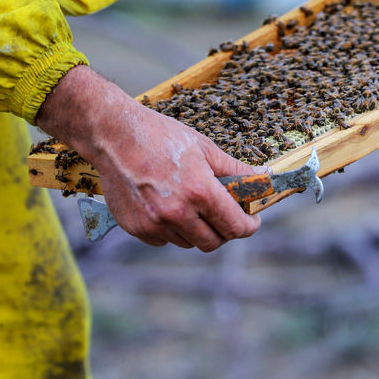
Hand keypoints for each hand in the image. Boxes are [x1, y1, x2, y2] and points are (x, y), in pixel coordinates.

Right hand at [36, 66, 262, 249]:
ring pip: (188, 243)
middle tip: (224, 215)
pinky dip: (171, 230)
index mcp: (199, 191)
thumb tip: (264, 178)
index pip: (235, 226)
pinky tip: (168, 207)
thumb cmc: (160, 136)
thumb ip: (235, 169)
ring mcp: (154, 223)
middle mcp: (177, 213)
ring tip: (192, 206)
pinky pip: (163, 241)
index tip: (251, 220)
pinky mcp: (136, 228)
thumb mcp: (204, 148)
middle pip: (213, 242)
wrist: (114, 135)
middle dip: (224, 231)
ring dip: (196, 230)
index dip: (249, 226)